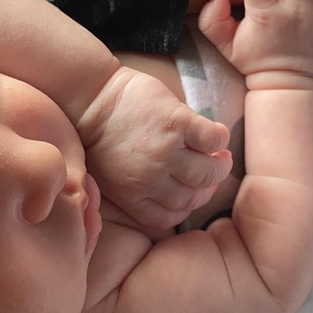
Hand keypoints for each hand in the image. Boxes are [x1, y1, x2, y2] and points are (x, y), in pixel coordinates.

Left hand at [77, 67, 231, 229]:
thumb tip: (177, 191)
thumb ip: (139, 190)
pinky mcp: (177, 122)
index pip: (171, 216)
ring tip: (221, 156)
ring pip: (207, 172)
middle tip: (214, 171)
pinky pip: (212, 139)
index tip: (196, 192)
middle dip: (209, 187)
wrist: (91, 95)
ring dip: (220, 166)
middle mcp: (149, 179)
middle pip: (194, 196)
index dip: (189, 206)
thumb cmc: (100, 134)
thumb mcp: (111, 176)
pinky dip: (220, 140)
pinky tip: (217, 135)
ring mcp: (164, 150)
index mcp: (132, 195)